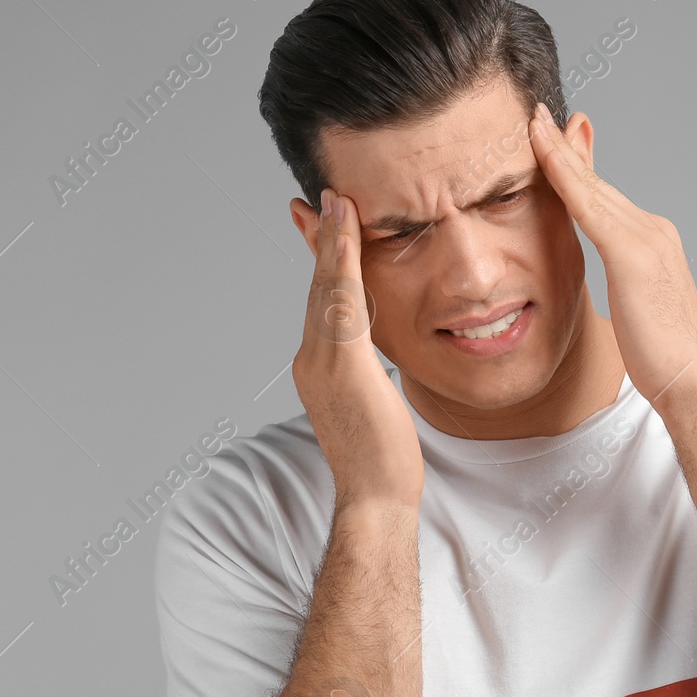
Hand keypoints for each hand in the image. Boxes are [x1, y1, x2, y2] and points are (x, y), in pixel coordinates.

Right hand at [291, 187, 424, 511]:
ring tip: (337, 200)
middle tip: (319, 197)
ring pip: (325, 290)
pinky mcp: (344, 367)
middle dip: (319, 241)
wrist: (376, 499)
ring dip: (332, 241)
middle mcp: (312, 361)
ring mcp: (323, 364)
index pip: (322, 304)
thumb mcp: (376, 407)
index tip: (321, 226)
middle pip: (317, 289)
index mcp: (320, 369)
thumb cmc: (384, 463)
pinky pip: (343, 305)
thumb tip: (376, 365)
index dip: (321, 263)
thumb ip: (370, 377)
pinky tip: (349, 236)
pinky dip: (343, 266)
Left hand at [527, 102, 696, 406]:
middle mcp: (653, 231)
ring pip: (592, 187)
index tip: (559, 144)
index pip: (606, 200)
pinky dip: (565, 177)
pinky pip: (588, 207)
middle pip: (598, 184)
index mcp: (653, 244)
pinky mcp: (632, 254)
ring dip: (560, 151)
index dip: (580, 169)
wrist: (691, 380)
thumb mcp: (638, 313)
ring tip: (535, 123)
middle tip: (540, 117)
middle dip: (568, 148)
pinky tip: (544, 156)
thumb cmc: (665, 359)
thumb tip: (619, 291)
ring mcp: (646, 238)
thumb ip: (627, 289)